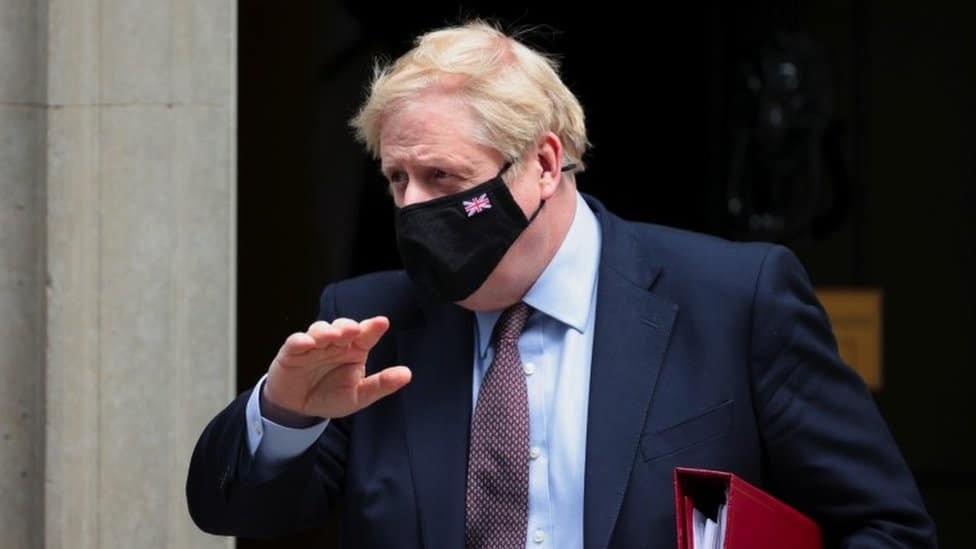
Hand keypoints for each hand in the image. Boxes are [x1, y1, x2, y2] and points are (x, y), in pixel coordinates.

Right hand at [262, 317, 410, 419]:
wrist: (298, 409)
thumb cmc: (330, 396)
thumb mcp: (359, 396)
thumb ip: (381, 384)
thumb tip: (407, 374)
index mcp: (354, 351)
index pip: (366, 335)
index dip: (373, 327)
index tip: (382, 322)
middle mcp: (335, 344)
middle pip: (343, 327)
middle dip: (348, 327)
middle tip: (353, 331)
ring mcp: (314, 346)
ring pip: (319, 329)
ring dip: (326, 331)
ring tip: (333, 337)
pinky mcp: (292, 352)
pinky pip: (295, 342)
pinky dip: (300, 340)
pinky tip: (307, 343)